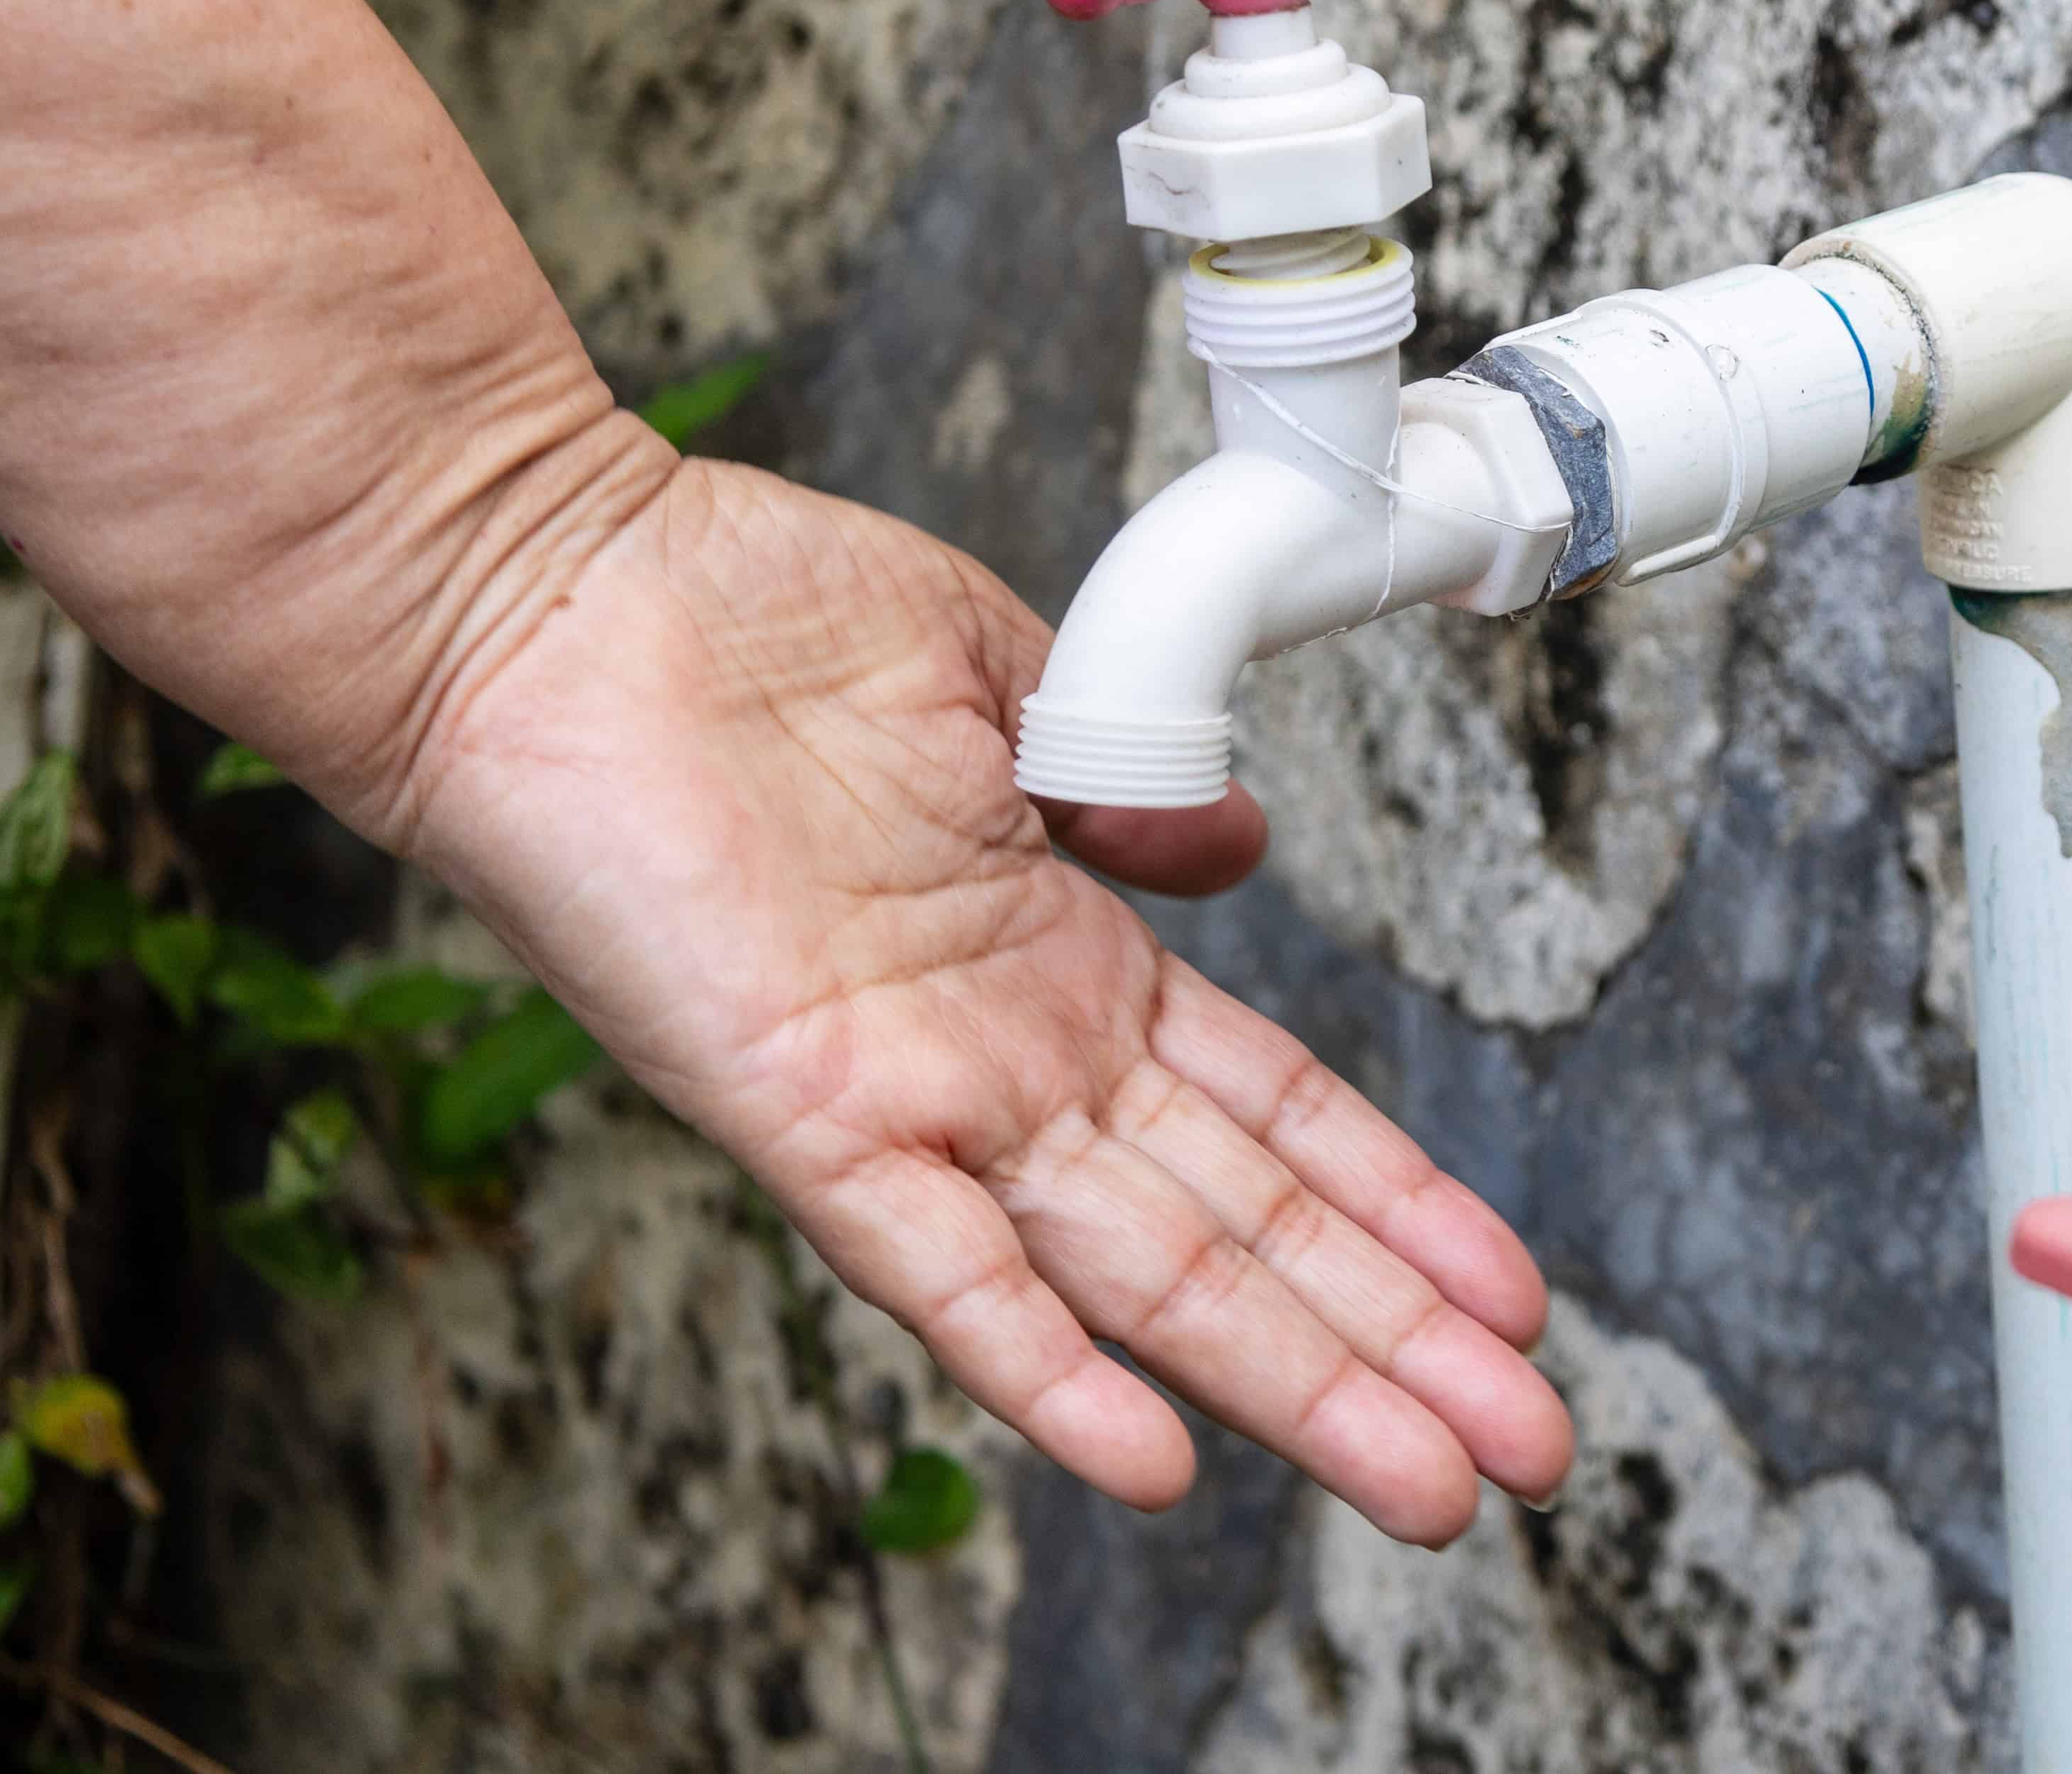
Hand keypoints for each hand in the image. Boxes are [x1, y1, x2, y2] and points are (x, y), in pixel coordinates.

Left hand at [372, 445, 1572, 1543]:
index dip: (1398, 1206)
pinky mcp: (801, 1107)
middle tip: (1523, 1455)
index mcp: (1060, 953)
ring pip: (1142, 1277)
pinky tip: (1152, 1466)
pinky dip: (1044, 1372)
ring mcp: (917, 1095)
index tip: (1505, 1291)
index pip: (1276, 1118)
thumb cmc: (740, 607)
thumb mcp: (997, 670)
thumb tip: (1236, 847)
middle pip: (1247, 1232)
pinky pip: (937, 1272)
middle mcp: (1007, 1054)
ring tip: (1426, 1485)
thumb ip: (1126, 772)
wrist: (548, 587)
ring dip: (1295, 1383)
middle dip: (1395, 1345)